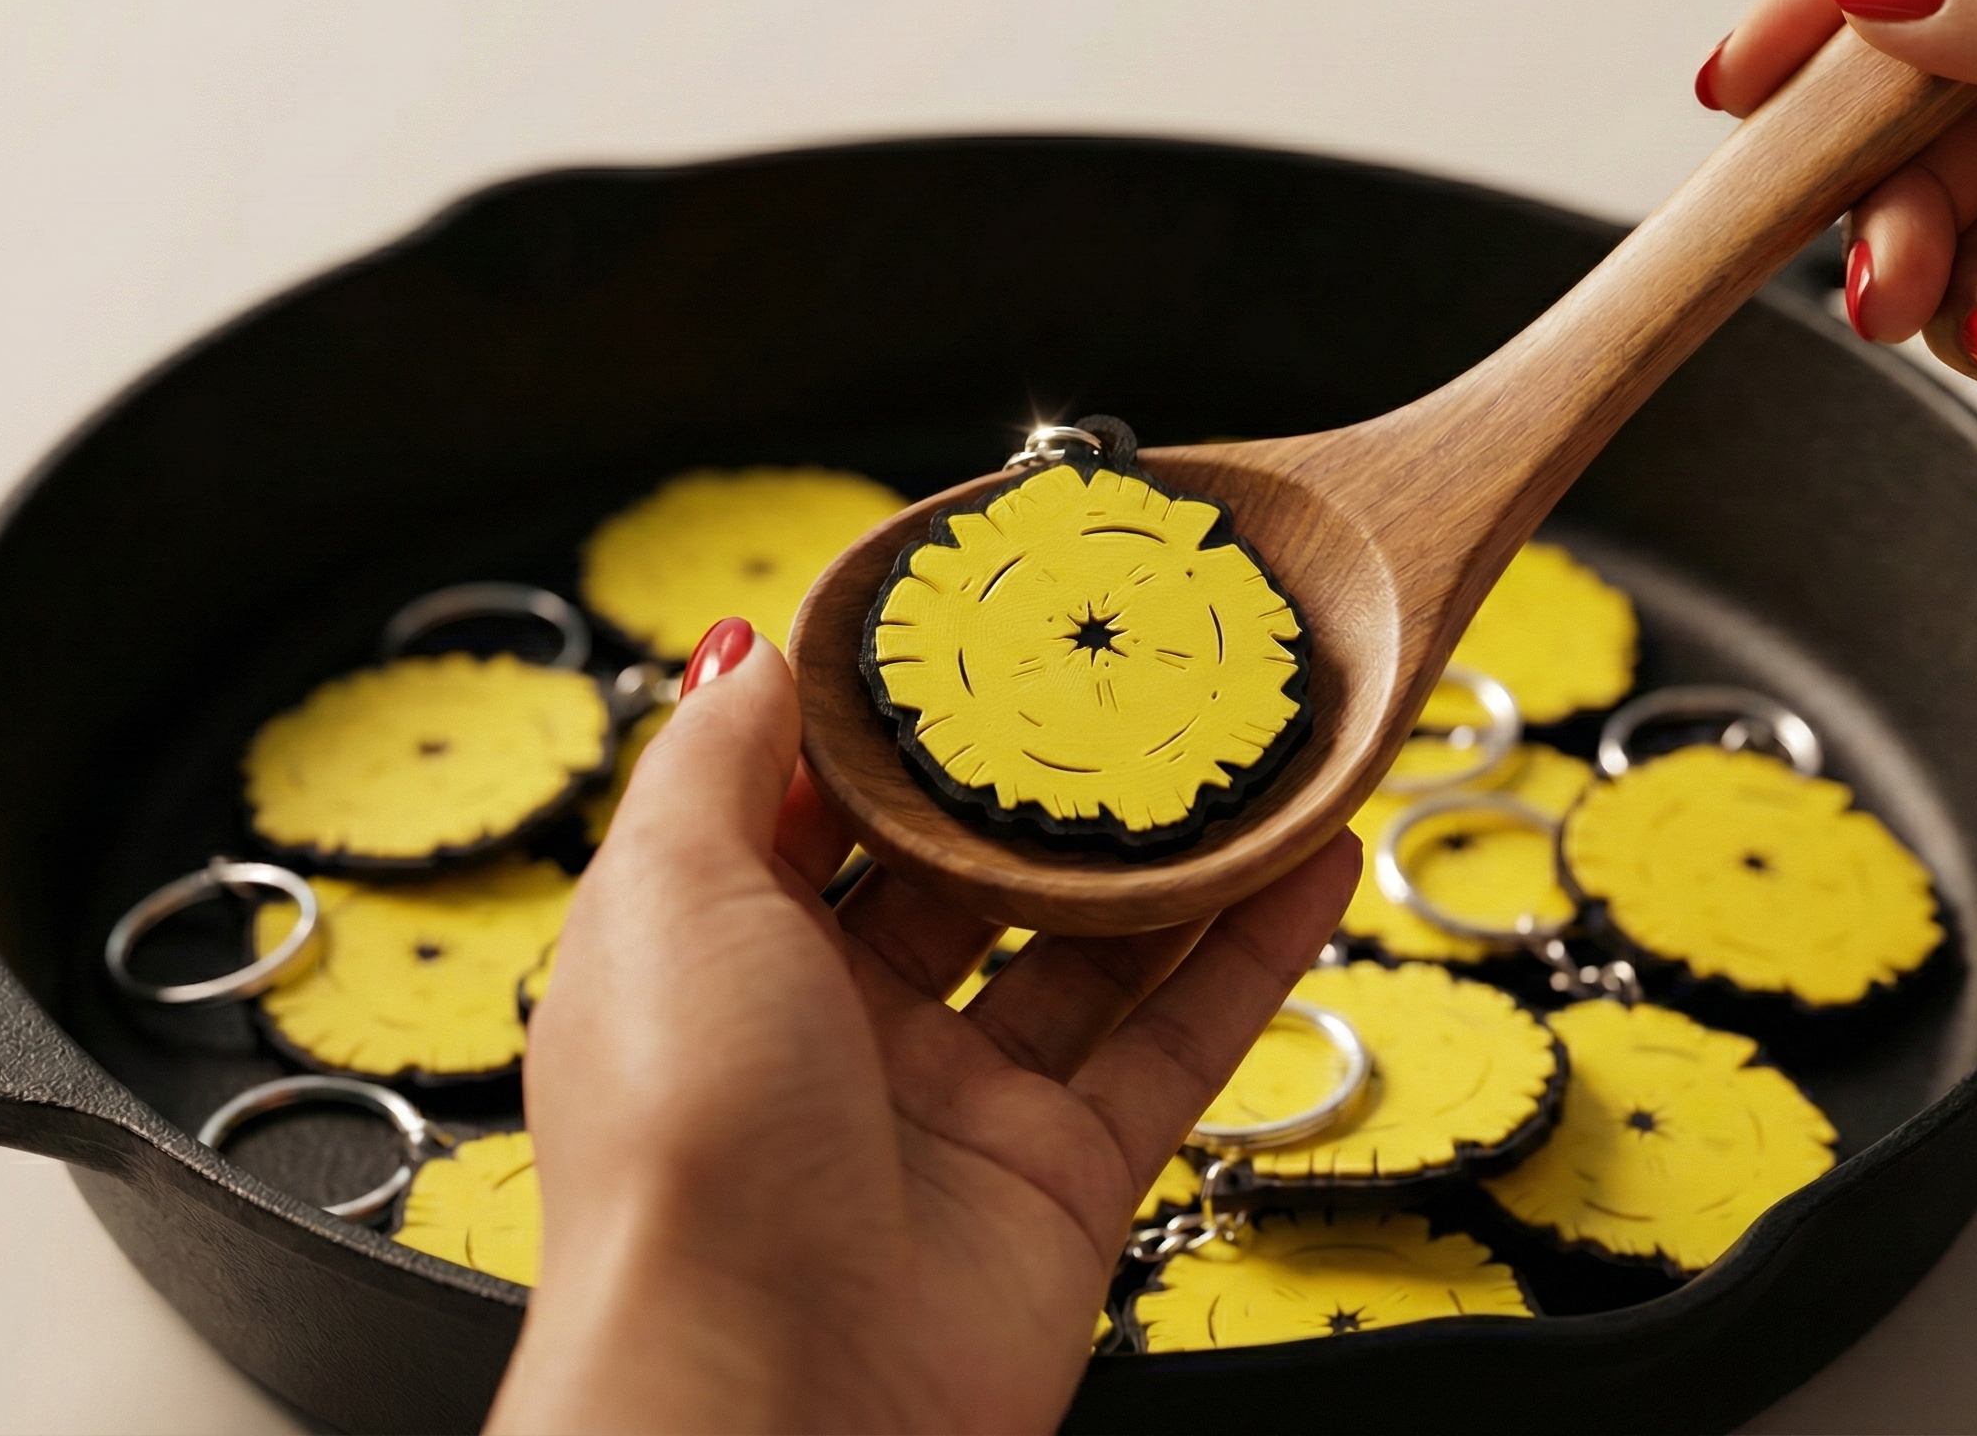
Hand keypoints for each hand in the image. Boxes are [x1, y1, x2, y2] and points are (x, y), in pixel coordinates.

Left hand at [490, 623, 1358, 1432]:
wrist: (774, 1396)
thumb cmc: (685, 1152)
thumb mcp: (661, 900)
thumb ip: (713, 763)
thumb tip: (750, 648)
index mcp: (712, 952)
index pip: (810, 799)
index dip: (891, 711)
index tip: (978, 618)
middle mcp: (830, 1024)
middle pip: (964, 868)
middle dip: (1048, 776)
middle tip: (1138, 666)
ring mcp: (954, 1103)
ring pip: (1087, 948)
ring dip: (1172, 851)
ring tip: (1254, 742)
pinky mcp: (1063, 1178)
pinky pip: (1174, 1045)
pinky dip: (1252, 955)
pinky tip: (1315, 861)